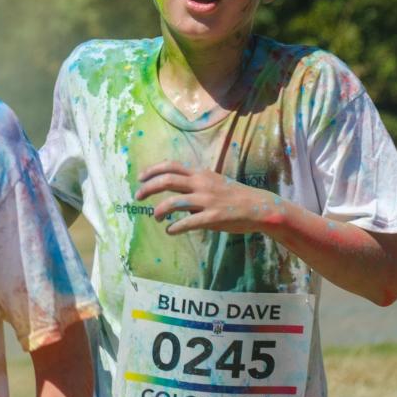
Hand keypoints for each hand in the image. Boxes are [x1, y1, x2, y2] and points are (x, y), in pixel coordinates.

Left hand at [135, 160, 280, 235]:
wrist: (258, 207)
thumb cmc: (233, 195)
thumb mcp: (213, 181)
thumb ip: (193, 183)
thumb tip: (173, 187)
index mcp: (200, 173)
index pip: (170, 166)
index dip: (152, 170)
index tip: (140, 178)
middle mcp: (201, 184)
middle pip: (166, 181)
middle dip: (148, 188)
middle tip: (137, 196)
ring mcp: (207, 201)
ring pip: (173, 203)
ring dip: (159, 210)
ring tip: (155, 216)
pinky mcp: (213, 218)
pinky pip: (187, 223)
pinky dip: (174, 227)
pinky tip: (169, 230)